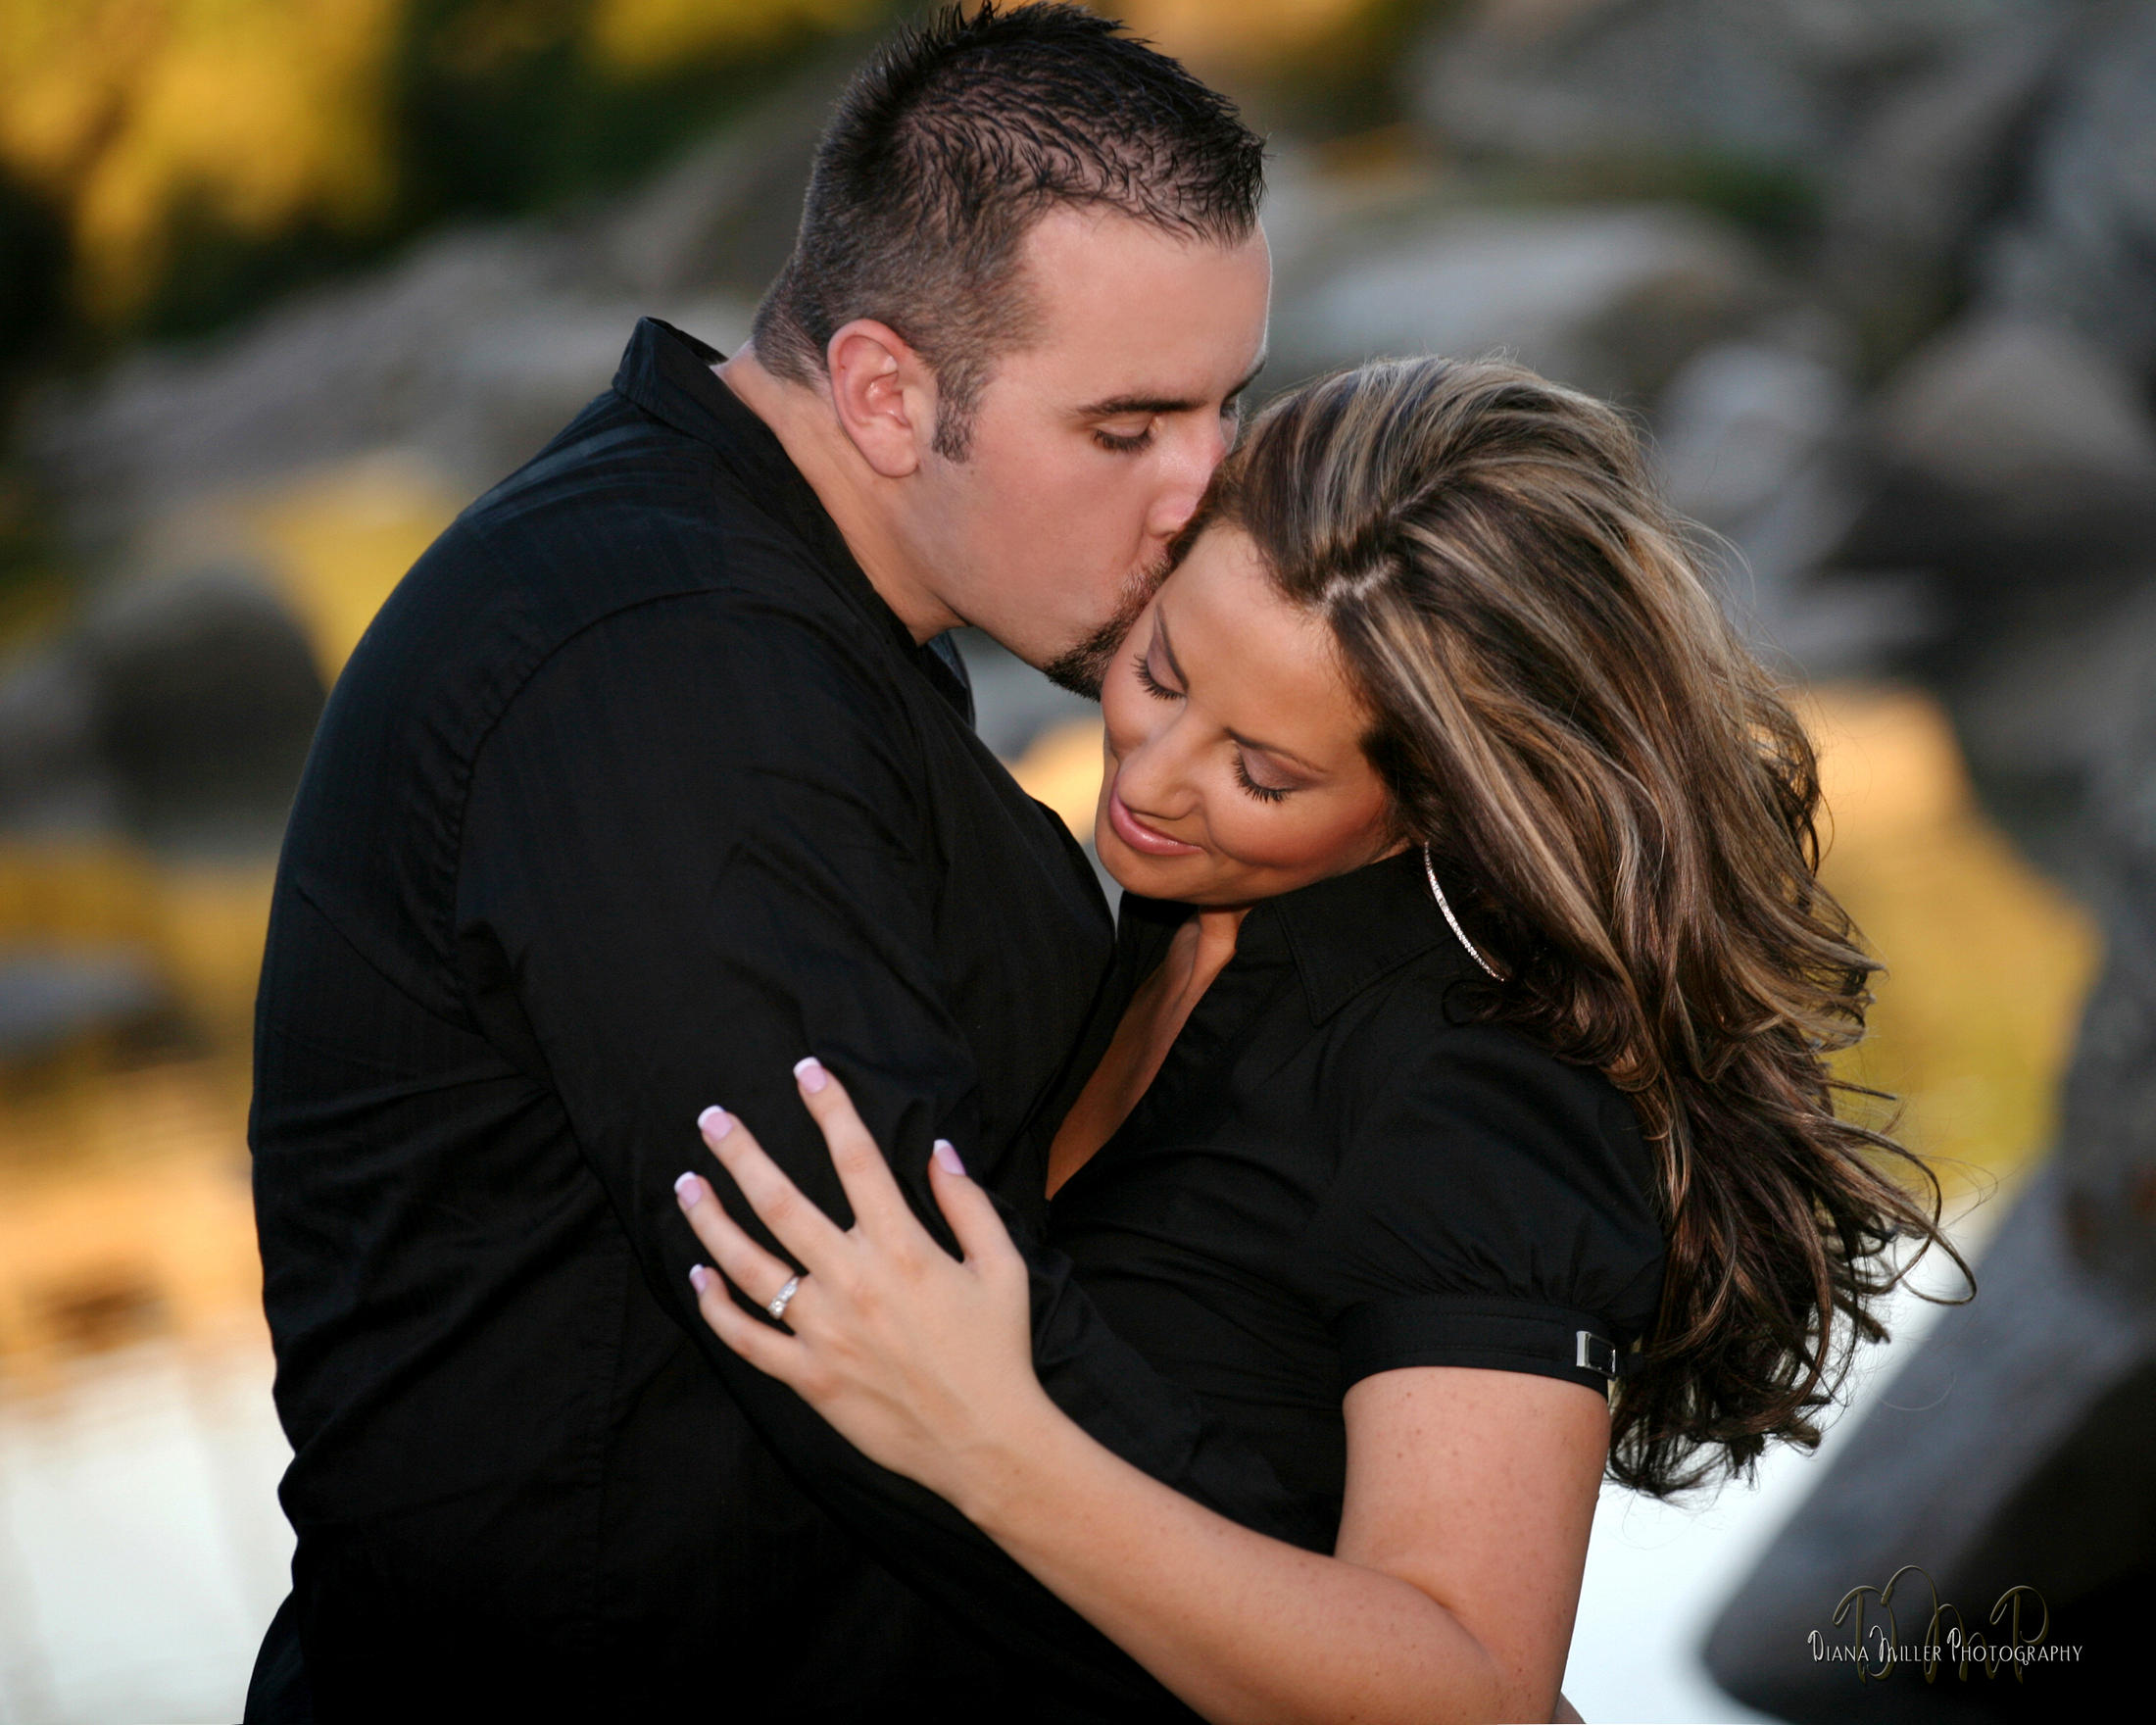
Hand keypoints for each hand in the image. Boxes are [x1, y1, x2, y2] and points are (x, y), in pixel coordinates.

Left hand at [674, 1059, 1050, 1509]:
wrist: (987, 1443)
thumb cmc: (999, 1352)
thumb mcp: (1002, 1268)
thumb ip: (968, 1205)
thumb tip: (939, 1151)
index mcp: (904, 1249)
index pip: (858, 1160)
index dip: (830, 1109)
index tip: (807, 1071)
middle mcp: (854, 1282)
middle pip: (782, 1203)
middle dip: (742, 1154)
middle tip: (712, 1119)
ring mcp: (825, 1332)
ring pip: (749, 1265)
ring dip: (710, 1221)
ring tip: (685, 1185)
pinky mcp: (809, 1378)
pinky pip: (748, 1338)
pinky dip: (717, 1307)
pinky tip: (699, 1277)